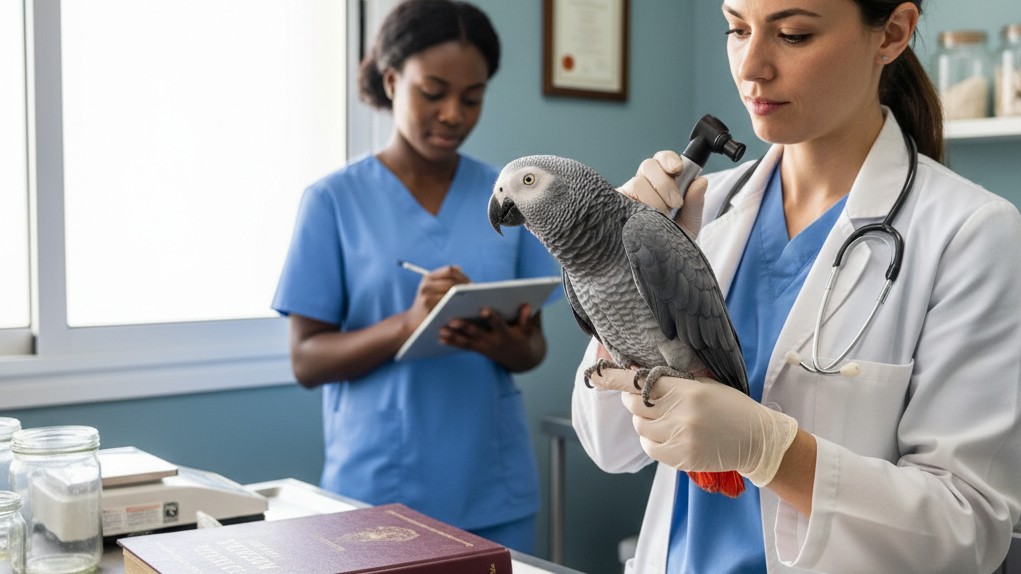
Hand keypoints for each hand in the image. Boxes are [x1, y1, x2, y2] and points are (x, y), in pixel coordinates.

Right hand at [402, 266, 469, 336]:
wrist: (412, 323)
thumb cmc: (427, 306)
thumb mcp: (432, 289)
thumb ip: (444, 279)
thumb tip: (460, 268)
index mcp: (428, 277)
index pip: (449, 270)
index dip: (463, 275)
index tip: (472, 284)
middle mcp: (426, 284)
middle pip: (452, 280)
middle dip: (466, 286)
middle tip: (476, 293)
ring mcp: (426, 295)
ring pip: (451, 290)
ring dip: (464, 294)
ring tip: (473, 299)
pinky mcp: (428, 306)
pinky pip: (448, 302)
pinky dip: (459, 304)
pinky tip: (466, 308)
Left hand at [440, 304, 543, 369]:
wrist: (520, 358)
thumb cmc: (523, 337)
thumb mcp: (528, 330)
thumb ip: (527, 319)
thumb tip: (527, 307)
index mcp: (506, 334)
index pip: (498, 324)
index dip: (491, 317)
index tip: (483, 309)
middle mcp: (493, 341)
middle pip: (477, 333)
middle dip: (464, 327)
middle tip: (452, 320)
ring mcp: (484, 347)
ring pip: (467, 341)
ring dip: (453, 336)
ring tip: (441, 330)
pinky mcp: (478, 349)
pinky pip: (464, 346)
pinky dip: (452, 342)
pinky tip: (441, 338)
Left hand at [589, 367, 797, 486]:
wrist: (756, 439)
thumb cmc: (729, 406)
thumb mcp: (705, 384)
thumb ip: (672, 381)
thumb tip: (637, 375)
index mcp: (686, 391)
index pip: (641, 383)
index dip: (615, 379)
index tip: (596, 375)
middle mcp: (680, 414)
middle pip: (635, 407)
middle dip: (635, 401)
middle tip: (650, 400)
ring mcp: (680, 438)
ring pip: (641, 428)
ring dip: (646, 423)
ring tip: (668, 420)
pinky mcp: (681, 458)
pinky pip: (650, 447)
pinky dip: (653, 441)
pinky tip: (670, 435)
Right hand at [617, 150, 706, 235]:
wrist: (658, 264)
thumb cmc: (673, 240)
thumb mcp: (689, 223)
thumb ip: (695, 202)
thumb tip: (701, 181)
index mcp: (663, 183)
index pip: (663, 160)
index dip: (669, 160)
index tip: (677, 170)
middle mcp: (644, 185)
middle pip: (649, 165)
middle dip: (665, 183)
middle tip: (675, 203)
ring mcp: (629, 196)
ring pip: (638, 182)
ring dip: (653, 200)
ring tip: (659, 219)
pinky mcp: (616, 206)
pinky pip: (622, 196)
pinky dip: (635, 204)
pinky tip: (642, 218)